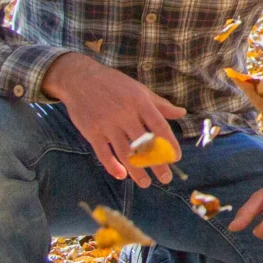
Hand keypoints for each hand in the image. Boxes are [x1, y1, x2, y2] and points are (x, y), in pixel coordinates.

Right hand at [41, 52, 184, 187]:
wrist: (80, 79)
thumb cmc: (114, 84)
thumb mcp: (140, 90)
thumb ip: (160, 104)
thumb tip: (182, 113)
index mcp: (140, 102)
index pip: (159, 126)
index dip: (169, 144)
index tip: (176, 158)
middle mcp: (125, 113)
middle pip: (144, 144)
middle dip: (156, 164)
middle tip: (165, 178)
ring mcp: (107, 124)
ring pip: (125, 153)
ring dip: (137, 171)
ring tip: (146, 183)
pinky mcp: (92, 132)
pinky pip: (103, 154)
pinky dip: (112, 166)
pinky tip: (122, 175)